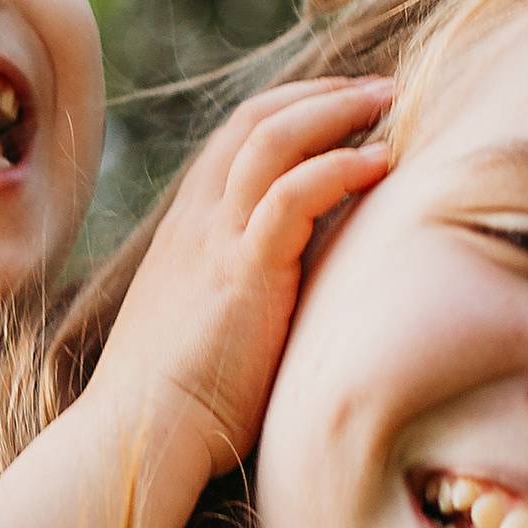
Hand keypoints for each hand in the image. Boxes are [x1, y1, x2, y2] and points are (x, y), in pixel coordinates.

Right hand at [82, 80, 390, 485]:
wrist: (138, 439)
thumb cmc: (173, 405)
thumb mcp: (203, 328)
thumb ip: (236, 295)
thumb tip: (285, 299)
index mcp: (186, 232)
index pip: (234, 140)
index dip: (290, 109)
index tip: (341, 104)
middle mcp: (196, 223)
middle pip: (253, 121)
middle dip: (320, 94)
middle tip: (379, 89)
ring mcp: (216, 243)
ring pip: (270, 139)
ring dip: (335, 110)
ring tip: (389, 102)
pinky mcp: (243, 273)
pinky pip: (291, 196)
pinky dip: (338, 167)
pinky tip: (380, 161)